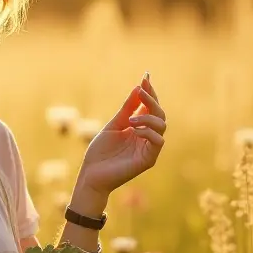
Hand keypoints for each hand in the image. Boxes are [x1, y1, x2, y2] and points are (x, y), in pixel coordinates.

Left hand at [78, 72, 166, 196]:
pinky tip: (135, 130)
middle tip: (141, 91)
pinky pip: (158, 142)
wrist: (91, 174)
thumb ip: (127, 110)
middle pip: (159, 114)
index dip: (149, 93)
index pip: (150, 108)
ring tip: (130, 120)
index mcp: (138, 128)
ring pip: (162, 126)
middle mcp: (146, 137)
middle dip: (151, 100)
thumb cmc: (99, 152)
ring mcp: (148, 148)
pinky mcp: (148, 160)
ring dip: (148, 117)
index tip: (145, 78)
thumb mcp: (113, 125)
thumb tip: (137, 88)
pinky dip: (148, 132)